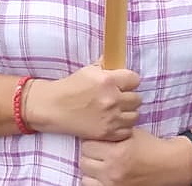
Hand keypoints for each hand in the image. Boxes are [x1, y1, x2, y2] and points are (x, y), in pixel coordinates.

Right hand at [26, 64, 140, 140]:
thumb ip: (106, 66)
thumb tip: (117, 59)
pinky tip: (114, 121)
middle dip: (129, 96)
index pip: (135, 79)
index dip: (129, 81)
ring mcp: (111, 118)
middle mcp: (112, 99)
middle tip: (120, 97)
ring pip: (135, 115)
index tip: (124, 84)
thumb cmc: (70, 87)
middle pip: (137, 99)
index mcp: (108, 81)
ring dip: (128, 112)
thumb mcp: (88, 70)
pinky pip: (127, 130)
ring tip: (118, 110)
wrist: (54, 108)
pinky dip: (123, 127)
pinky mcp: (107, 133)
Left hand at [81, 129, 191, 185]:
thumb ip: (111, 131)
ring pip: (85, 176)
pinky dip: (95, 181)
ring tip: (100, 164)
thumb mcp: (131, 133)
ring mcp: (113, 185)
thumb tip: (92, 126)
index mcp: (116, 152)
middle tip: (99, 152)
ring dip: (91, 169)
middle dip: (90, 154)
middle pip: (84, 160)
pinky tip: (102, 174)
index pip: (87, 145)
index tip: (98, 140)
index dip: (92, 141)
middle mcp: (113, 171)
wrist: (168, 165)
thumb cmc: (150, 145)